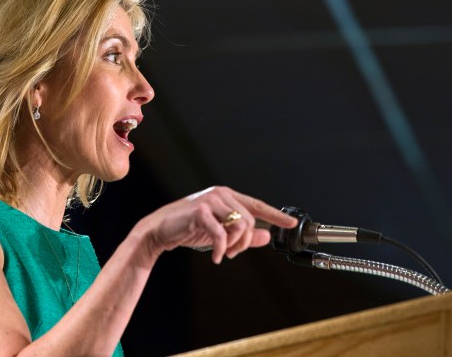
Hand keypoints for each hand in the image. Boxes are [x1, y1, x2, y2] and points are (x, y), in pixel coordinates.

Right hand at [136, 186, 297, 263]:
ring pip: (240, 226)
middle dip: (243, 242)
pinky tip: (217, 258)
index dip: (275, 215)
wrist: (160, 230)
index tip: (291, 224)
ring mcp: (211, 200)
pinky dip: (222, 249)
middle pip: (249, 221)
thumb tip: (266, 236)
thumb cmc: (189, 228)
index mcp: (227, 196)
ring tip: (224, 253)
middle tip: (231, 253)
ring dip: (234, 245)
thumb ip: (243, 235)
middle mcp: (221, 194)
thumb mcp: (219, 232)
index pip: (257, 205)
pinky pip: (223, 234)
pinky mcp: (201, 211)